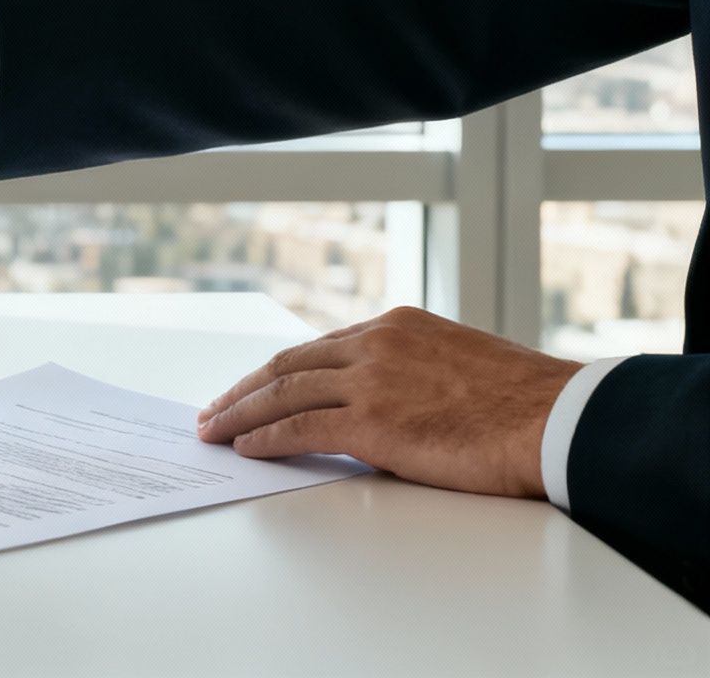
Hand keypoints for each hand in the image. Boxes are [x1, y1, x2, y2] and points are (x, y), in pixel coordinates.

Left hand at [195, 306, 580, 497]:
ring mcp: (370, 379)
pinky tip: (247, 449)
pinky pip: (300, 429)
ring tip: (214, 431)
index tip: (253, 387)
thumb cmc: (524, 404)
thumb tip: (378, 409)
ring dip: (241, 414)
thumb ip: (408, 375)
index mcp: (396, 325)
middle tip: (214, 410)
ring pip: (283, 394)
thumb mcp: (457, 366)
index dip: (278, 371)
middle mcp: (375, 343)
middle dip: (244, 390)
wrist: (559, 420)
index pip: (317, 348)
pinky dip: (266, 439)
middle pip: (287, 365)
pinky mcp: (371, 421)